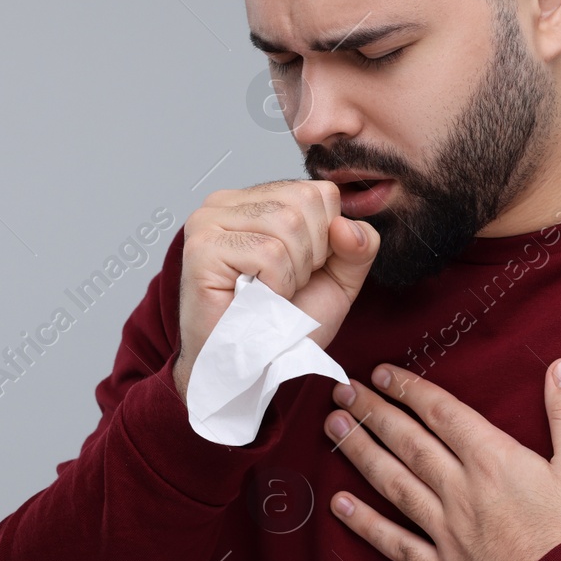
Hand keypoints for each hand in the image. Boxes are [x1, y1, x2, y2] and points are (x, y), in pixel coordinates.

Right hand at [173, 180, 379, 400]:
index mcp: (257, 200)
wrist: (249, 370)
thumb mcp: (338, 279)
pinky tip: (257, 299)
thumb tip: (346, 226)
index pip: (319, 190)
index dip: (328, 238)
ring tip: (269, 292)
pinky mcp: (202, 248)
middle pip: (305, 201)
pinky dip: (276, 285)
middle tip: (284, 286)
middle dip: (312, 255)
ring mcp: (209, 221)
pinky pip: (268, 253)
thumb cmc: (282, 325)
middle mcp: (227, 201)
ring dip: (293, 272)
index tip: (303, 271)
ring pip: (288, 224)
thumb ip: (358, 245)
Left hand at [323, 358, 560, 560]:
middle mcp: (461, 491)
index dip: (410, 389)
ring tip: (332, 428)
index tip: (381, 372)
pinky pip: (396, 543)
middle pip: (408, 442)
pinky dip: (365, 525)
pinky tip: (340, 506)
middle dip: (373, 412)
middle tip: (342, 389)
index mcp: (494, 461)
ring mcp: (446, 532)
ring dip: (360, 453)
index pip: (442, 413)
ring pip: (393, 484)